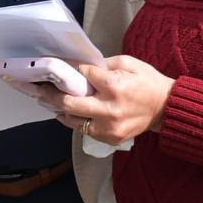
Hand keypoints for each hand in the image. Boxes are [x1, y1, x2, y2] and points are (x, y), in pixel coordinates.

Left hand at [37, 54, 174, 143]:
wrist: (166, 108)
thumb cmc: (147, 81)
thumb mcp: (128, 63)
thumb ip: (102, 64)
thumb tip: (78, 65)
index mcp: (115, 86)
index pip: (81, 77)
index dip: (67, 71)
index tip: (53, 67)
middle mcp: (110, 109)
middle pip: (69, 104)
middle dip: (49, 95)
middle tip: (36, 89)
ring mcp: (109, 128)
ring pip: (73, 121)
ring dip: (58, 110)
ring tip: (46, 100)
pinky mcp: (111, 139)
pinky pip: (84, 130)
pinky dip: (74, 120)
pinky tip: (66, 112)